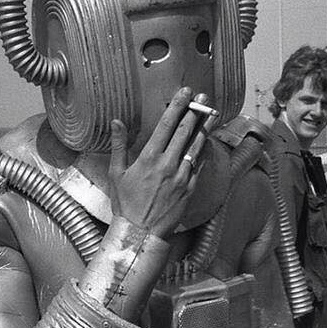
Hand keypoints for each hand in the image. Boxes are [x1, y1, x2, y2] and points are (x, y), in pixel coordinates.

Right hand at [108, 87, 213, 238]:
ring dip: (204, 127)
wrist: (141, 233)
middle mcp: (168, 164)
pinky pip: (200, 164)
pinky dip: (204, 150)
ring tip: (210, 113)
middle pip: (185, 131)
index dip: (177, 106)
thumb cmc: (126, 204)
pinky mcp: (190, 188)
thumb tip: (116, 122)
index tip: (184, 94)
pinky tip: (207, 141)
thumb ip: (119, 145)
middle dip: (195, 111)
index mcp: (149, 158)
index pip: (166, 125)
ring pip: (196, 146)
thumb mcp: (116, 173)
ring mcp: (182, 176)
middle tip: (202, 97)